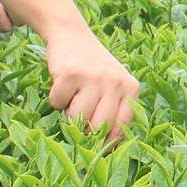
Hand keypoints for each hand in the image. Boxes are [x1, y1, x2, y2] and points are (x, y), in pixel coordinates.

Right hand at [44, 27, 140, 143]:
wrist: (72, 35)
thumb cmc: (93, 69)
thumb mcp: (112, 86)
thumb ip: (113, 112)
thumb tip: (103, 151)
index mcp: (130, 88)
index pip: (121, 128)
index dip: (107, 145)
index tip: (97, 151)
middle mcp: (115, 82)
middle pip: (99, 127)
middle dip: (85, 130)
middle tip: (79, 119)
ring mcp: (94, 77)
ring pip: (77, 117)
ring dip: (68, 113)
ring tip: (73, 96)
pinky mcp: (71, 73)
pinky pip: (58, 103)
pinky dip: (56, 99)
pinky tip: (63, 84)